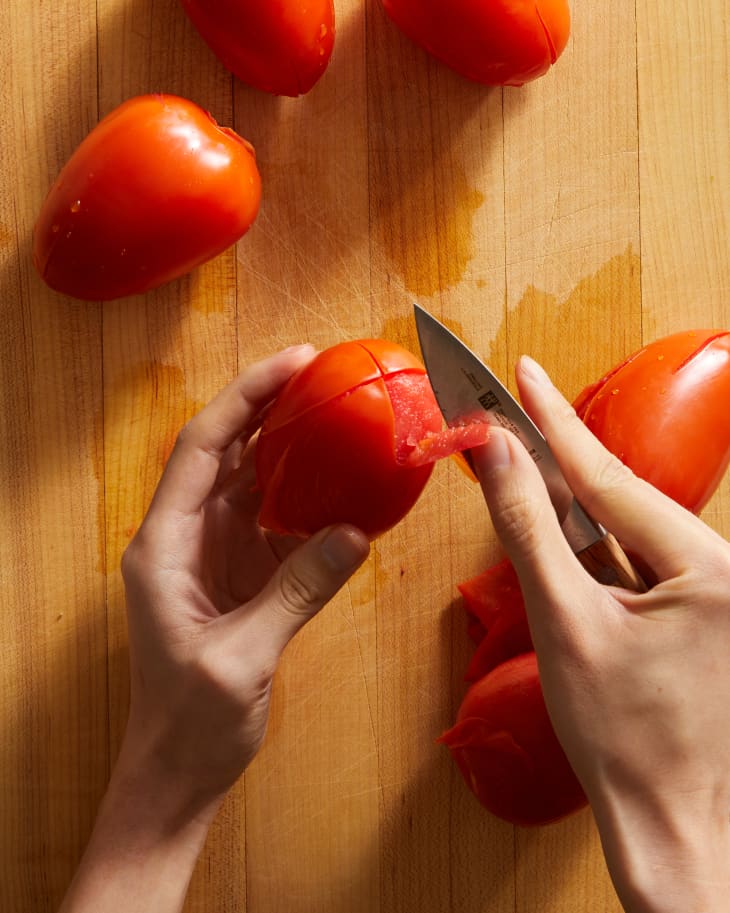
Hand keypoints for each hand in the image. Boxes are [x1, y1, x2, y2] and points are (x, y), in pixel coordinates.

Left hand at [58, 346, 369, 912]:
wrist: (178, 770)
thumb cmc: (188, 721)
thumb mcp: (241, 657)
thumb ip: (296, 592)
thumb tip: (353, 534)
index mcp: (163, 545)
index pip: (201, 448)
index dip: (245, 399)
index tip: (292, 364)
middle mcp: (183, 537)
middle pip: (225, 451)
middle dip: (268, 407)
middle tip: (322, 373)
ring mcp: (213, 553)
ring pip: (250, 480)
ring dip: (288, 447)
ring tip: (333, 412)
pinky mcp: (241, 574)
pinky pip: (274, 520)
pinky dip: (305, 498)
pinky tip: (339, 484)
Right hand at [472, 356, 729, 912]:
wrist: (669, 823)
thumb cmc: (621, 739)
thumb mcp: (563, 622)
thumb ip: (527, 529)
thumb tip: (497, 456)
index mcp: (710, 570)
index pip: (611, 480)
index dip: (555, 423)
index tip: (521, 374)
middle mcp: (726, 572)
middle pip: (622, 497)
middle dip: (561, 454)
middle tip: (512, 405)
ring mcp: (716, 592)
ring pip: (628, 526)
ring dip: (573, 498)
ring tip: (522, 452)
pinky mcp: (700, 611)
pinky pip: (638, 560)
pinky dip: (594, 542)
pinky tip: (556, 517)